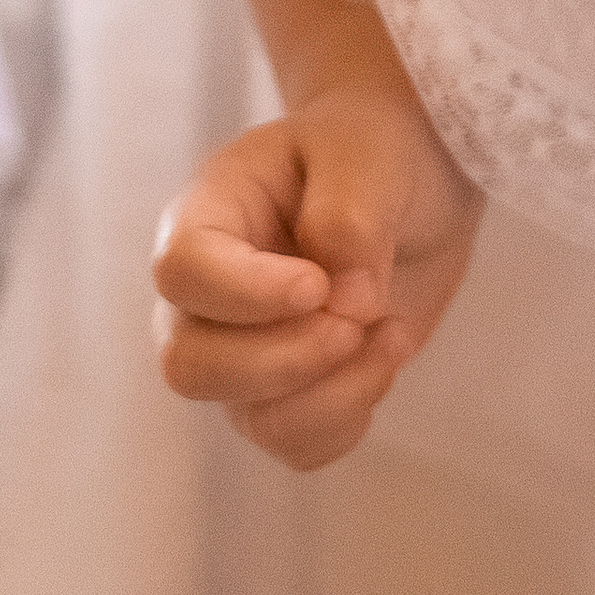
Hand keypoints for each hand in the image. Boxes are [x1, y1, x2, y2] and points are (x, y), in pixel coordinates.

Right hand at [153, 77, 483, 468]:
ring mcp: (240, 350)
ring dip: (331, 393)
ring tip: (391, 333)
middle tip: (358, 321)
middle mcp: (208, 292)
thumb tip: (344, 302)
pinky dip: (349, 416)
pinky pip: (295, 444)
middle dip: (282, 362)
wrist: (413, 181)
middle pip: (190, 364)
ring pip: (247, 416)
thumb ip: (349, 218)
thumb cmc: (372, 150)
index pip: (181, 270)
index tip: (319, 285)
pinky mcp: (285, 393)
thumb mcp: (369, 155)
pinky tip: (387, 352)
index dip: (245, 294)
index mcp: (208, 212)